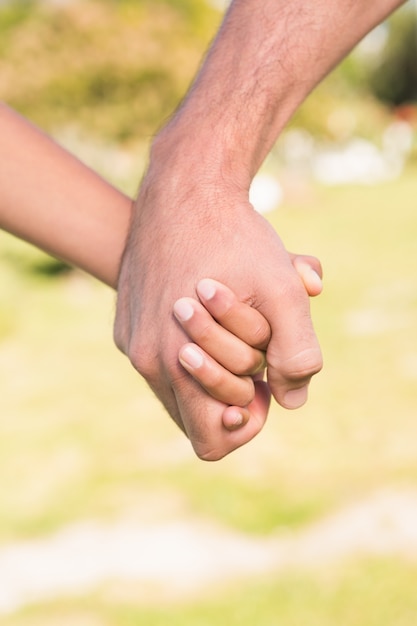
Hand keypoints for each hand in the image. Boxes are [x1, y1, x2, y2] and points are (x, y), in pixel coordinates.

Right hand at [114, 152, 321, 459]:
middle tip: (253, 355)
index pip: (211, 441)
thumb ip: (296, 353)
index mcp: (177, 363)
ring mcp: (132, 342)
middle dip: (231, 394)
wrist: (183, 188)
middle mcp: (145, 360)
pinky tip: (205, 310)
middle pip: (194, 417)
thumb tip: (292, 402)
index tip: (262, 384)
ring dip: (212, 369)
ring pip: (177, 388)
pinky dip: (187, 349)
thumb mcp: (281, 292)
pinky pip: (160, 359)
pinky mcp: (125, 324)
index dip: (246, 422)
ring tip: (232, 330)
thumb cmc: (234, 239)